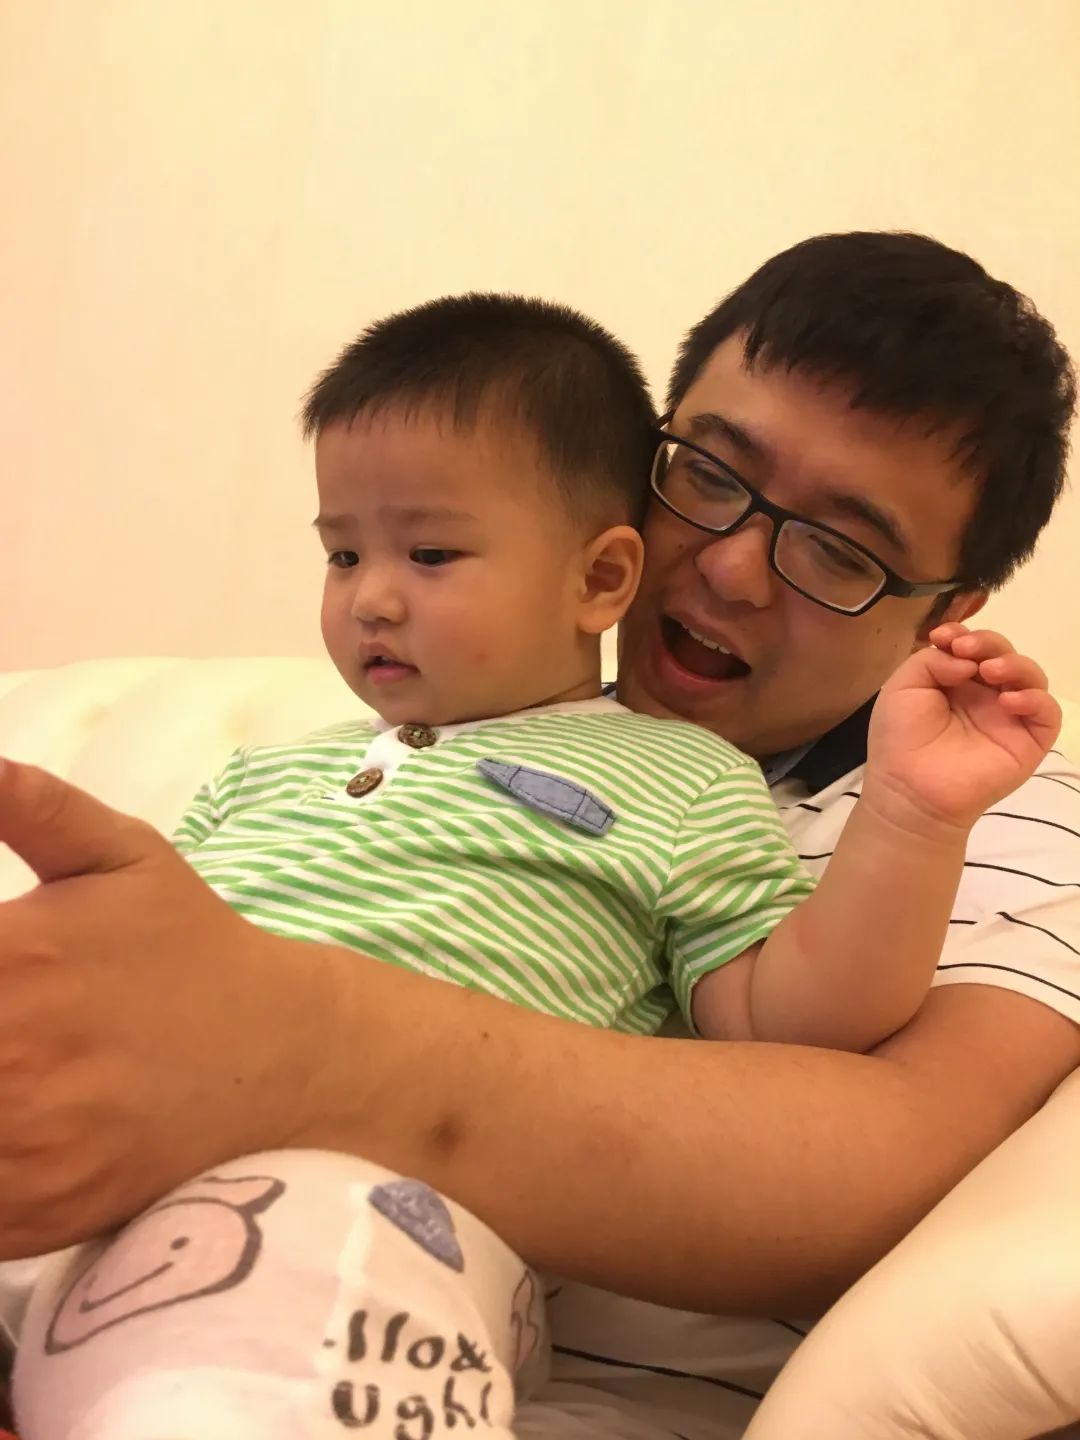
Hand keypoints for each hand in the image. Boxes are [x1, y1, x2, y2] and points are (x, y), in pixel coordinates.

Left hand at [0, 760, 340, 1256]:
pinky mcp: (32, 1217)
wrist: (280, 1054)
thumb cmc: (186, 946)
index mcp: (11, 959)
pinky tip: (14, 1116)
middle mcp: (9, 1059)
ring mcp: (20, 1151)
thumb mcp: (121, 855)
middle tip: (1, 1016)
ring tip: (12, 1055)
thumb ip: (29, 804)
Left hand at [865, 624, 1060, 836]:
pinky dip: (1035, 699)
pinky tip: (1008, 701)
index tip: (945, 637)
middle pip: (1004, 654)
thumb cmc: (900, 739)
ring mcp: (1008, 717)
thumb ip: (932, 660)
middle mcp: (985, 695)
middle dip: (989, 642)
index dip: (964, 634)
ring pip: (1031, 676)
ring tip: (989, 672)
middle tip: (967, 650)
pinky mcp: (1028, 741)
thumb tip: (967, 659)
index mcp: (956, 681)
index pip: (973, 646)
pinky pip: (1048, 712)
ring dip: (1014, 664)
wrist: (909, 789)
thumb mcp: (902, 686)